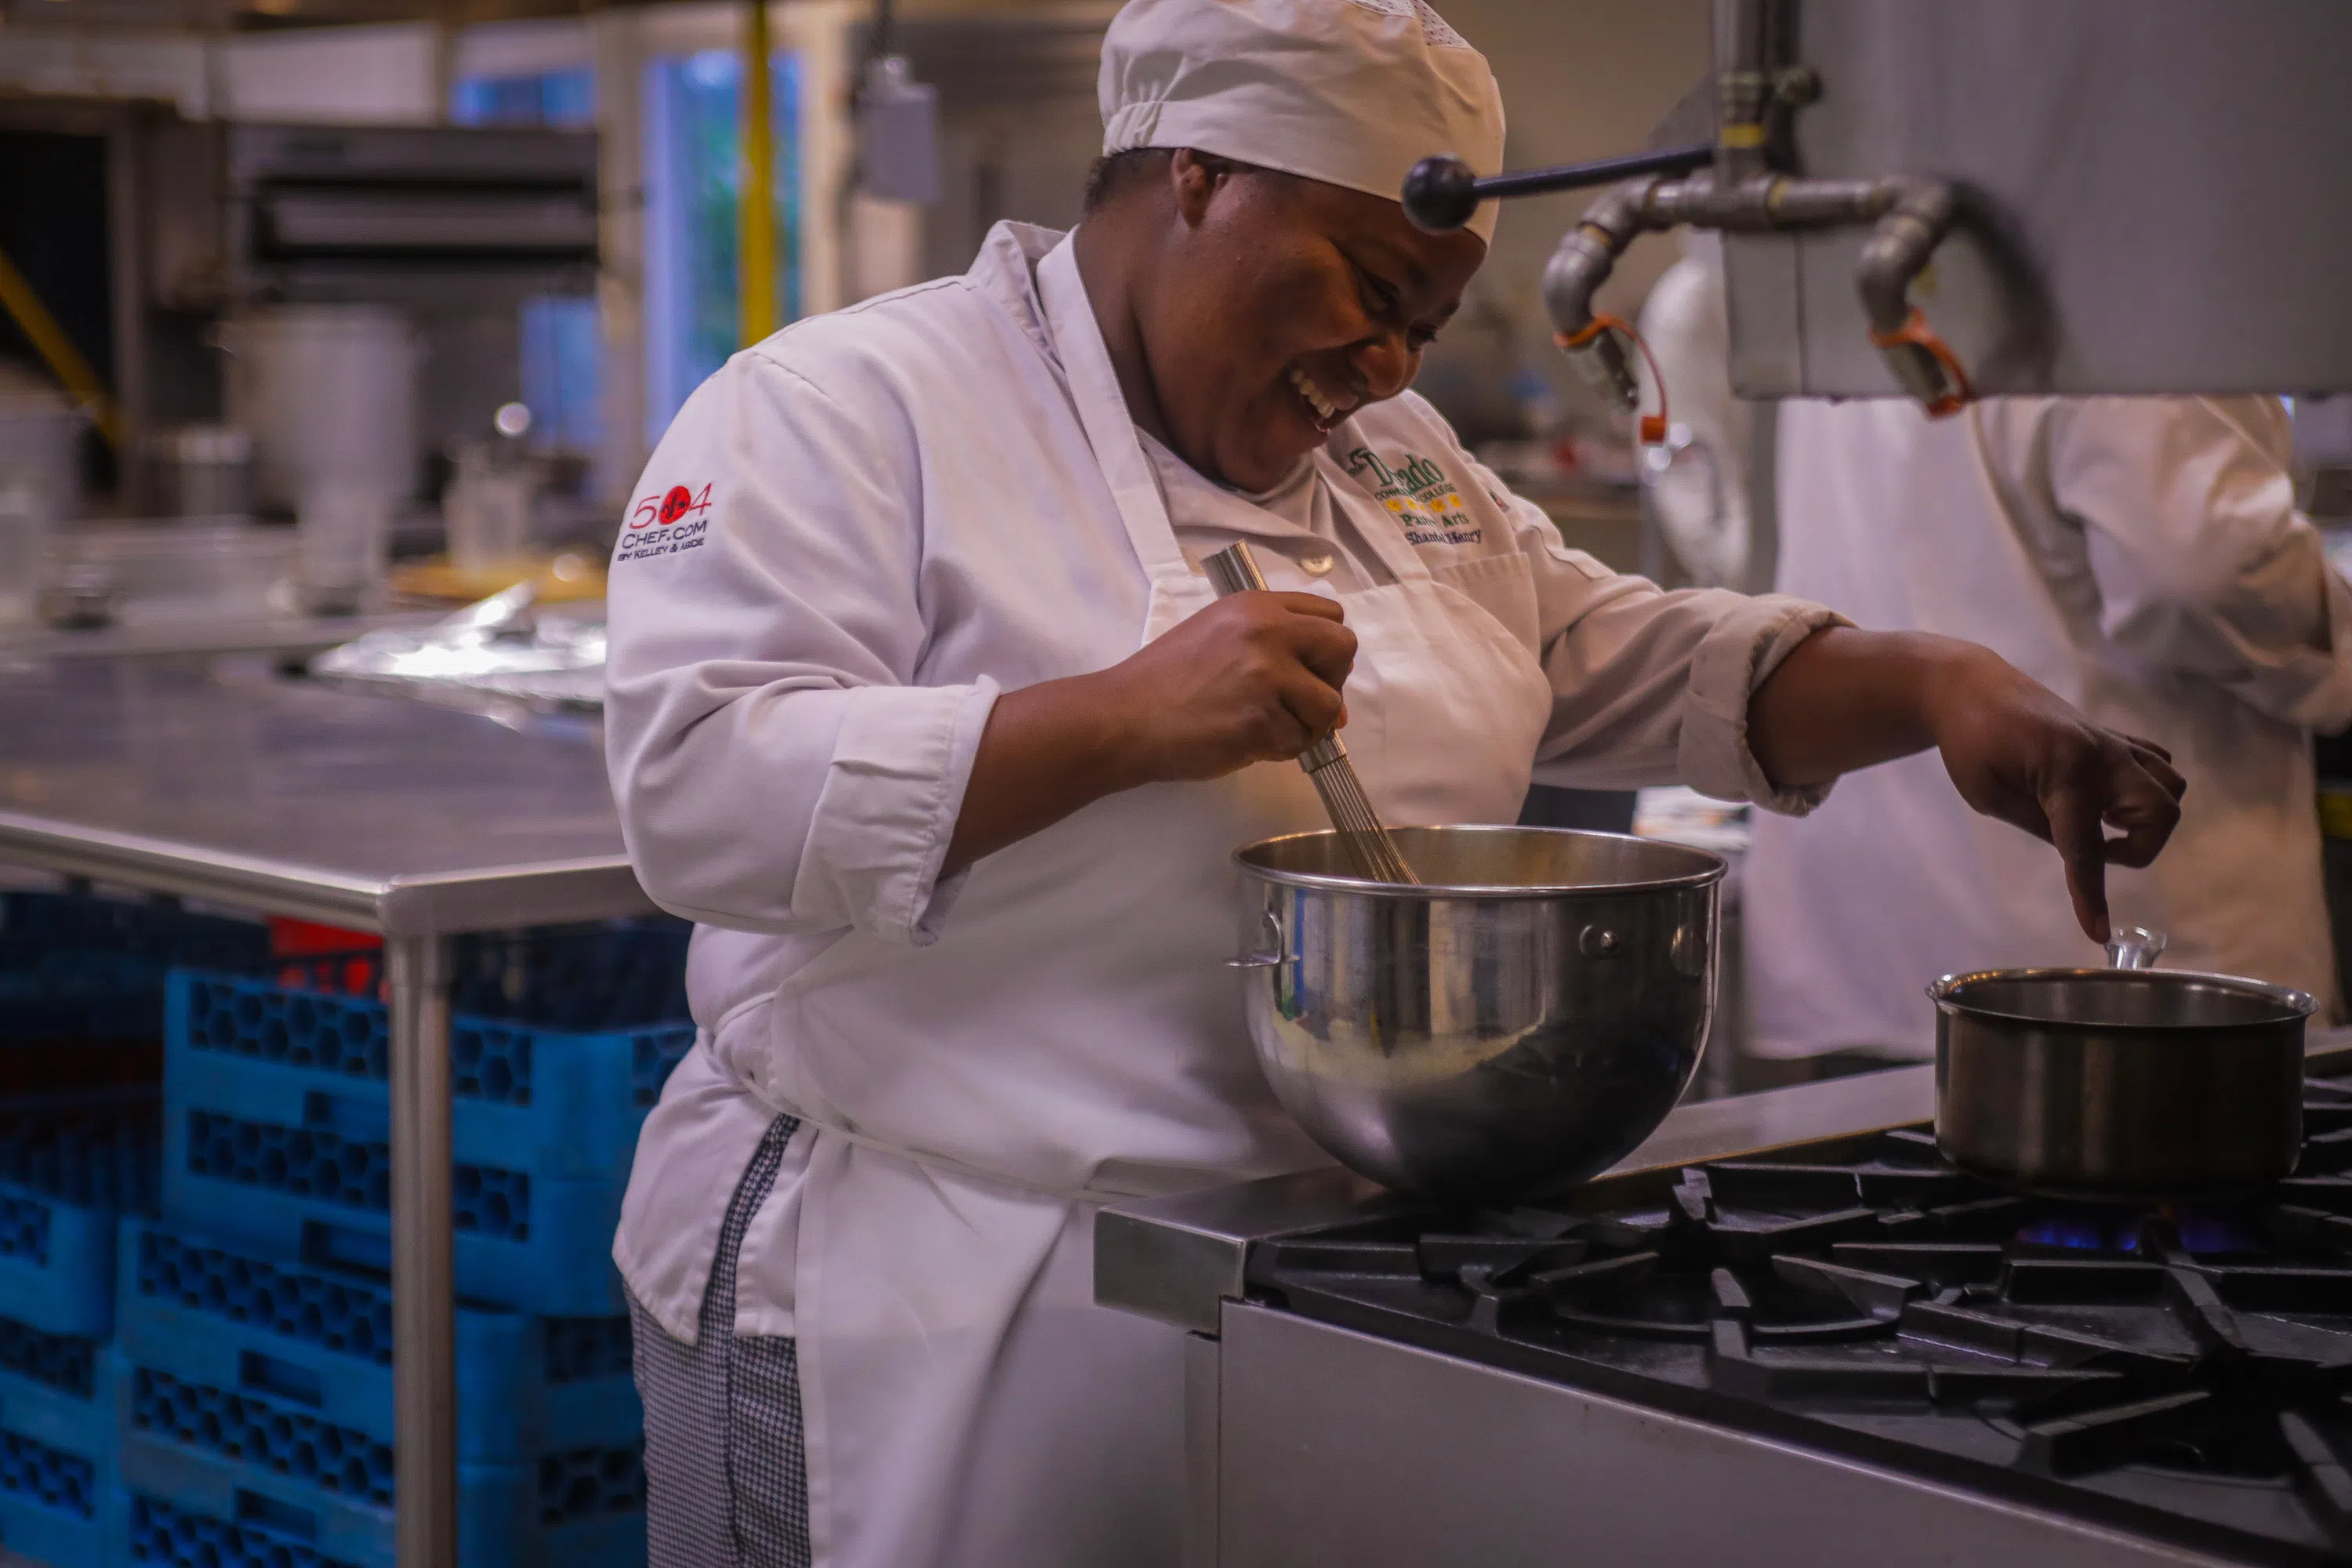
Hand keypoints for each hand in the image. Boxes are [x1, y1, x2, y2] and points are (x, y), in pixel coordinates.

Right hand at [1096, 591, 1357, 782]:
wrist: (1125, 716)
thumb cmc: (1166, 679)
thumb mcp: (1218, 635)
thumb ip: (1276, 651)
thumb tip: (1337, 704)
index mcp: (1256, 606)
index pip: (1329, 613)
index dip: (1324, 647)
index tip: (1304, 669)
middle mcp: (1268, 632)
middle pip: (1343, 648)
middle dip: (1330, 679)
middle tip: (1299, 700)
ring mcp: (1267, 676)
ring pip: (1328, 705)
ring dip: (1307, 723)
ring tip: (1268, 726)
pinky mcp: (1261, 719)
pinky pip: (1301, 741)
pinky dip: (1281, 749)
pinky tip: (1248, 741)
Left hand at [1923, 647, 2185, 941]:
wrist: (1970, 687)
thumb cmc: (1969, 743)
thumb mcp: (1990, 796)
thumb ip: (2040, 826)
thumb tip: (2078, 852)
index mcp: (2066, 772)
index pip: (2086, 849)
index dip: (2092, 896)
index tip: (2098, 933)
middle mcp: (2103, 755)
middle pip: (2161, 813)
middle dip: (2139, 848)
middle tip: (2094, 848)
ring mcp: (2112, 742)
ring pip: (2170, 787)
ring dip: (2149, 819)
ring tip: (2104, 823)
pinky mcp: (2111, 736)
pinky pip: (2156, 764)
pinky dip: (2147, 790)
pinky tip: (2109, 800)